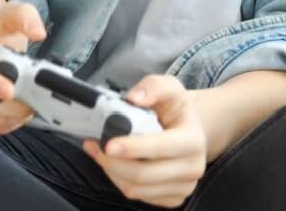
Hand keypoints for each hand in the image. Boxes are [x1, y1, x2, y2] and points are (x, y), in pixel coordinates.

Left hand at [83, 74, 207, 207]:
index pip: (160, 148)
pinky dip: (119, 181)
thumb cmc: (176, 108)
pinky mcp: (173, 198)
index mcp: (193, 140)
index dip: (132, 148)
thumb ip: (152, 86)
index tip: (108, 144)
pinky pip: (139, 196)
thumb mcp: (169, 87)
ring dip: (111, 171)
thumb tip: (134, 98)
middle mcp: (192, 167)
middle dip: (112, 162)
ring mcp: (184, 186)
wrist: (191, 128)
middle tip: (93, 145)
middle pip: (143, 174)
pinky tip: (114, 164)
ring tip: (98, 152)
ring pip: (137, 189)